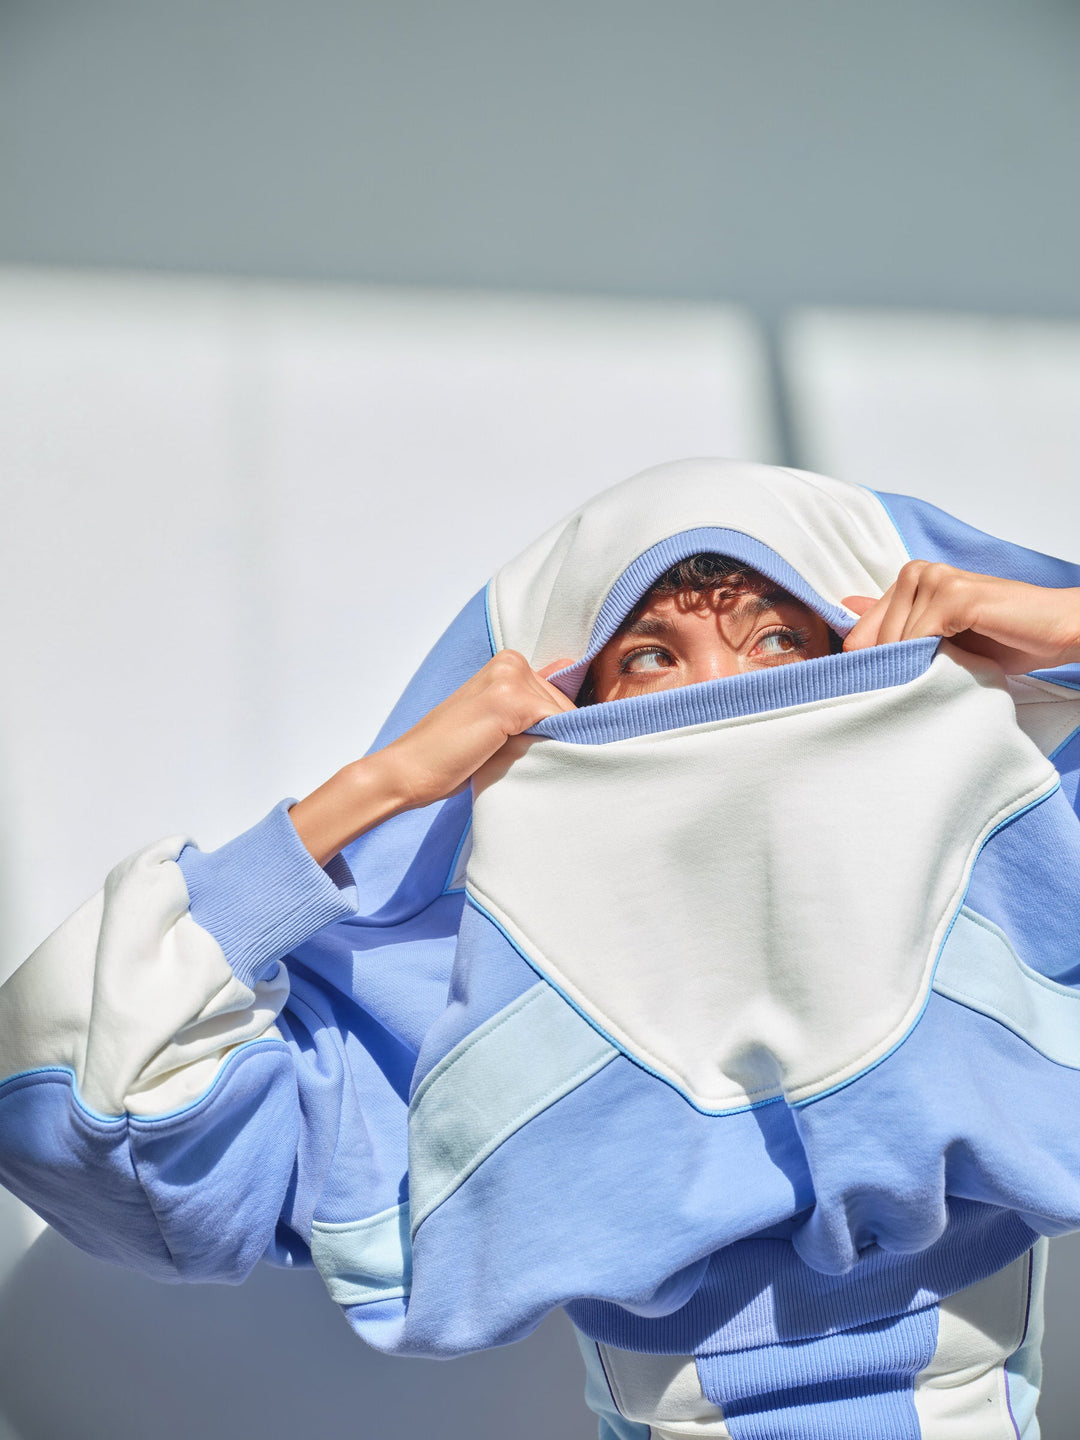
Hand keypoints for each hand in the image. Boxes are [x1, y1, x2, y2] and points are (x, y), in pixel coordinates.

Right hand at [378, 652, 575, 809]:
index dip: (552, 729)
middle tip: (508, 754)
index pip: (558, 698)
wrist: (408, 770)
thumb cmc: (450, 754)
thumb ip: (532, 704)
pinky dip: (550, 746)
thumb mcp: (497, 724)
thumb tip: (569, 675)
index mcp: (507, 663)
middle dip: (553, 736)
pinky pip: (558, 724)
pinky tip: (517, 758)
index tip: (528, 745)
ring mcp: (510, 678)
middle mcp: (511, 662)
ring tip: (506, 756)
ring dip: (550, 743)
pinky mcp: (510, 700)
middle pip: (566, 706)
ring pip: (565, 717)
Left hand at [842, 561, 1079, 673]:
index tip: (883, 686)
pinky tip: (952, 664)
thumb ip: (897, 625)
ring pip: (894, 641)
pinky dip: (929, 660)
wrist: (1056, 632)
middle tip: (923, 684)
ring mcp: (937, 579)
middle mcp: (919, 572)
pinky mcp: (956, 594)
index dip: (870, 664)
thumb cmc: (1003, 637)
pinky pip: (918, 638)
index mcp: (910, 579)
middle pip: (872, 640)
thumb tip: (846, 611)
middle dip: (892, 669)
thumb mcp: (940, 637)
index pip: (860, 631)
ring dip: (913, 668)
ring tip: (944, 674)